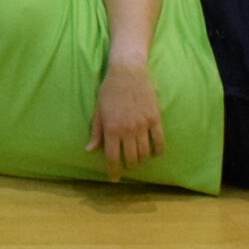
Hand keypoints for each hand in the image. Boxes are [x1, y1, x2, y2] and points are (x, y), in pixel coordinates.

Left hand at [87, 63, 166, 181]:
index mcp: (111, 128)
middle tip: (126, 164)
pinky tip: (154, 153)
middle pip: (130, 158)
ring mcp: (143, 125)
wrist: (128, 70)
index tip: (114, 178)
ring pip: (144, 153)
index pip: (112, 157)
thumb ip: (96, 131)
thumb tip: (89, 150)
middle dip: (128, 166)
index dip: (113, 171)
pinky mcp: (155, 119)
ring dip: (141, 159)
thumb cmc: (109, 89)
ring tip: (138, 158)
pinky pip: (159, 142)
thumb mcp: (98, 109)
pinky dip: (157, 151)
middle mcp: (127, 129)